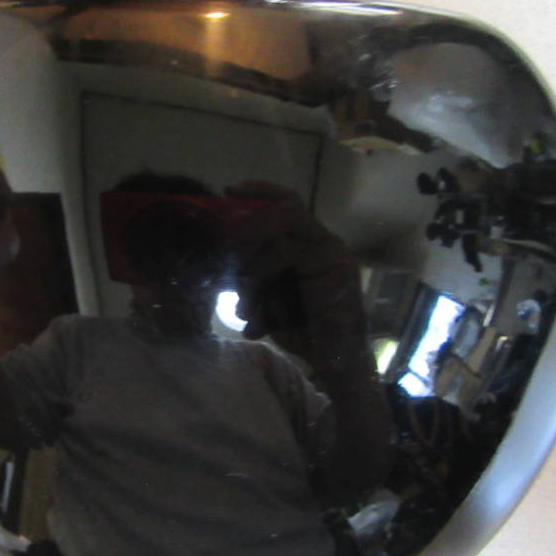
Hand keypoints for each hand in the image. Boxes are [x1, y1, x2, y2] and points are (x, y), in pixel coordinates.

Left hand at [226, 180, 364, 370]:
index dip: (260, 191)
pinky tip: (257, 318)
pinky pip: (291, 264)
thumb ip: (254, 273)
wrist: (337, 364)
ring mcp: (335, 256)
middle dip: (250, 231)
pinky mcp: (338, 272)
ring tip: (242, 307)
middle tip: (228, 257)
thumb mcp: (270, 296)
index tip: (229, 191)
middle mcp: (327, 243)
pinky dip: (266, 290)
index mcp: (311, 243)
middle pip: (286, 212)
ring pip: (282, 243)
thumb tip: (216, 260)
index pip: (288, 202)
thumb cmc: (302, 330)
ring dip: (252, 274)